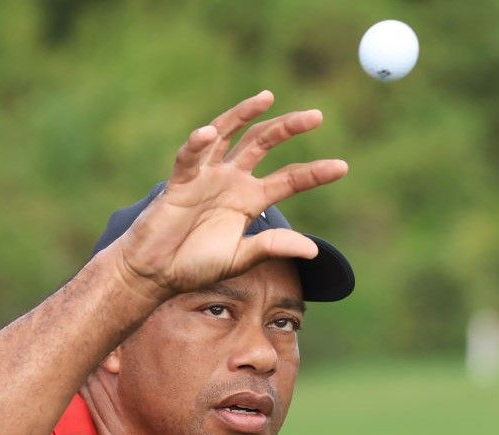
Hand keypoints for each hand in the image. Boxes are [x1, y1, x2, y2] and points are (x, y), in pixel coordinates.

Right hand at [112, 90, 347, 296]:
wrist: (156, 272)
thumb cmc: (195, 265)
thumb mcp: (240, 257)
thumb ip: (272, 246)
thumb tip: (313, 250)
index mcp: (250, 199)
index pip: (289, 179)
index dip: (315, 172)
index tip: (342, 167)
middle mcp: (232, 180)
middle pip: (264, 143)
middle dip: (289, 128)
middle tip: (317, 116)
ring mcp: (206, 176)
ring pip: (228, 134)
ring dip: (245, 113)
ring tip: (267, 98)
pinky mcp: (180, 180)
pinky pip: (189, 157)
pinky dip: (197, 144)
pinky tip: (208, 133)